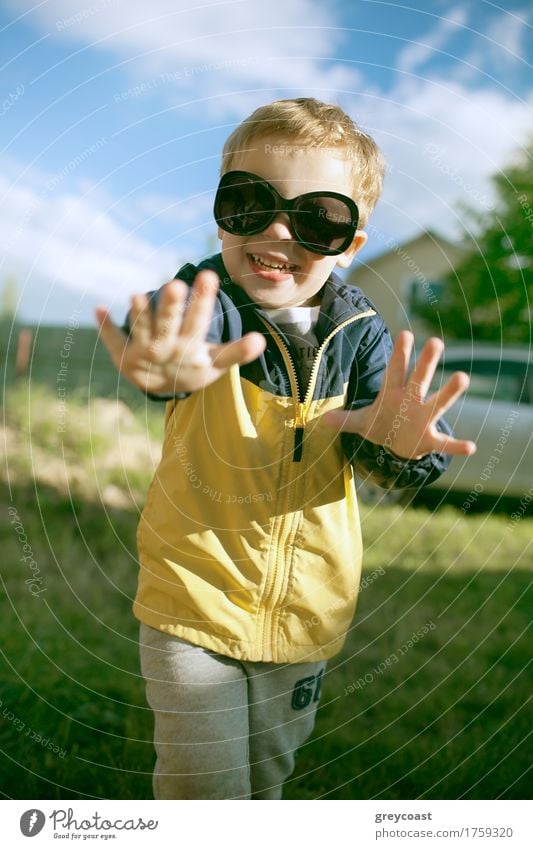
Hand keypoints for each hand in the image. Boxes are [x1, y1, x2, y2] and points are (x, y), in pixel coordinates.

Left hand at [95, 270, 265, 393]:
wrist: (162, 390)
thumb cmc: (192, 368)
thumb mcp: (215, 363)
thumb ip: (237, 352)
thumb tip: (261, 341)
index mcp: (189, 348)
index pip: (197, 322)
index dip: (202, 300)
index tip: (208, 275)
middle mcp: (166, 349)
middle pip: (168, 325)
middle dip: (170, 307)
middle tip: (174, 284)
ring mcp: (143, 352)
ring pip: (140, 331)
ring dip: (137, 315)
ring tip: (136, 296)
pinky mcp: (123, 354)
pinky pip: (113, 340)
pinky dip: (104, 327)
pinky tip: (98, 309)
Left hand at [323, 331, 476, 458]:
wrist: (397, 446)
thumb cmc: (382, 425)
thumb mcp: (361, 422)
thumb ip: (345, 420)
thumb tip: (321, 420)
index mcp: (393, 393)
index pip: (395, 371)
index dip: (399, 354)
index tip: (406, 334)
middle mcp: (412, 401)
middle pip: (420, 379)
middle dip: (426, 363)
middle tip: (436, 341)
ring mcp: (423, 418)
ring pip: (438, 403)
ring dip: (450, 392)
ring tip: (463, 377)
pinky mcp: (430, 439)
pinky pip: (445, 442)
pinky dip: (457, 445)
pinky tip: (470, 447)